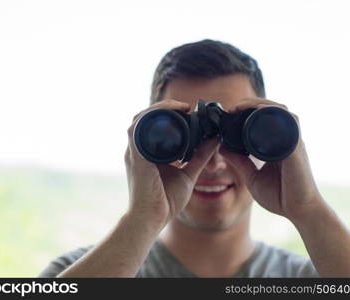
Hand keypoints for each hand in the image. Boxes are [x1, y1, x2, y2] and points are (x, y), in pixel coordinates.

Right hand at [125, 99, 218, 227]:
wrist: (151, 220)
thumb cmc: (165, 201)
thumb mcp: (188, 174)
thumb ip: (200, 157)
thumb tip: (214, 139)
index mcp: (149, 152)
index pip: (156, 124)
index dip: (171, 113)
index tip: (191, 112)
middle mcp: (139, 148)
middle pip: (148, 116)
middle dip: (167, 107)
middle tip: (188, 108)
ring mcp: (135, 151)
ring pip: (142, 117)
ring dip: (161, 108)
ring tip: (182, 108)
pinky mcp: (135, 155)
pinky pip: (138, 127)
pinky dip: (154, 116)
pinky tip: (173, 114)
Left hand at [220, 97, 323, 221]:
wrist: (300, 212)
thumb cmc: (280, 197)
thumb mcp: (251, 176)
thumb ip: (239, 162)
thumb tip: (222, 147)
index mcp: (276, 144)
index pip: (264, 120)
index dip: (248, 112)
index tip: (229, 114)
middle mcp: (287, 139)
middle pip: (273, 110)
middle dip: (252, 103)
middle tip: (232, 108)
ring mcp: (293, 141)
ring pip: (281, 110)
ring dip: (261, 104)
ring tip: (241, 106)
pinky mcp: (296, 146)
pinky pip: (288, 122)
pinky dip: (274, 113)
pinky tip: (258, 111)